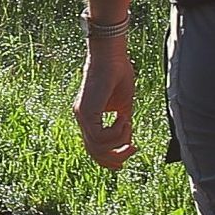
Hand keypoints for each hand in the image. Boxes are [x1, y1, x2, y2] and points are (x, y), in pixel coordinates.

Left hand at [74, 37, 139, 168]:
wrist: (111, 56)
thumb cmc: (119, 74)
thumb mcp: (123, 106)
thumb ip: (123, 125)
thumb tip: (128, 141)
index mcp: (89, 118)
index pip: (94, 148)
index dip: (110, 158)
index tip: (129, 153)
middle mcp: (82, 118)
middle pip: (94, 153)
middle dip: (116, 157)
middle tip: (133, 148)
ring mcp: (82, 115)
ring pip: (98, 148)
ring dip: (119, 141)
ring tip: (127, 123)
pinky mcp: (86, 111)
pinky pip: (100, 136)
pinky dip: (116, 132)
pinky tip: (123, 118)